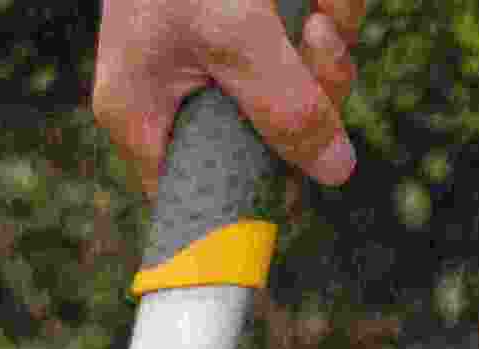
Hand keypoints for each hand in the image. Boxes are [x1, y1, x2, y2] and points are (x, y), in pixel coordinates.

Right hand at [94, 0, 362, 197]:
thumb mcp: (233, 32)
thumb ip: (283, 107)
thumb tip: (333, 171)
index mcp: (145, 115)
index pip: (196, 195)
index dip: (248, 200)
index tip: (294, 196)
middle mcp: (182, 93)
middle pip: (269, 142)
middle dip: (309, 95)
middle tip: (316, 44)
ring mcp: (224, 55)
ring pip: (301, 87)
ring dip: (329, 44)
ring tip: (317, 4)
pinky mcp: (258, 19)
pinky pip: (310, 39)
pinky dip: (328, 10)